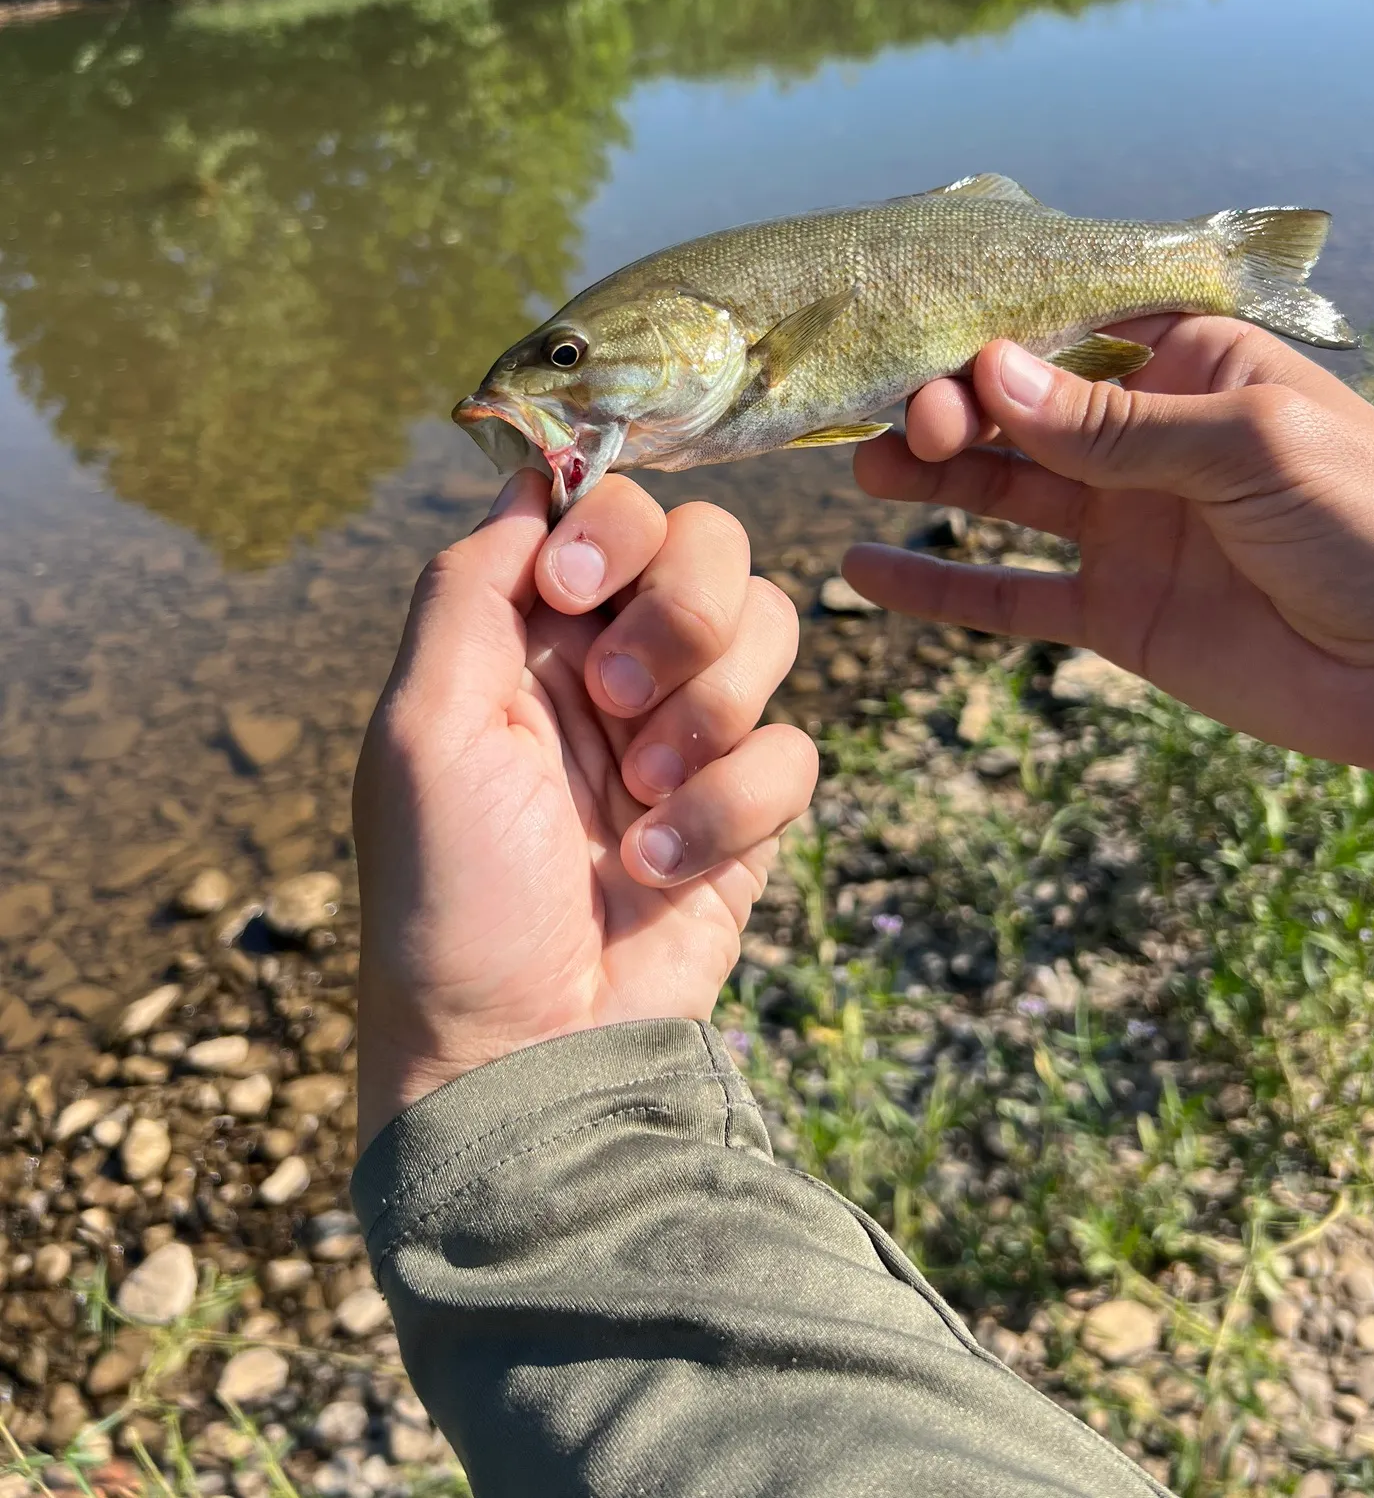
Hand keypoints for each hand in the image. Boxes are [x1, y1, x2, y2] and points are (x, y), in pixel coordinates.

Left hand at [352, 471, 814, 1146]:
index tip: (575, 595)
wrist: (526, 1052)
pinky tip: (664, 868)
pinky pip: (796, 751)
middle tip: (618, 700)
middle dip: (681, 615)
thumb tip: (531, 477)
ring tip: (642, 797)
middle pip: (713, 549)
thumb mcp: (422, 730)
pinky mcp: (748, 809)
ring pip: (771, 632)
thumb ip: (467, 587)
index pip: (612, 510)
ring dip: (709, 713)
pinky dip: (735, 807)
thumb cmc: (452, 895)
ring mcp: (688, 736)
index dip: (613, 530)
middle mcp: (615, 668)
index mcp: (530, 634)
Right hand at [845, 317, 1373, 780]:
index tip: (923, 358)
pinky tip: (865, 571)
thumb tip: (994, 374)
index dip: (988, 345)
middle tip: (898, 428)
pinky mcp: (1112, 614)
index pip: (1064, 339)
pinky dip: (939, 587)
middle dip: (950, 410)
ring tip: (860, 469)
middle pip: (1019, 413)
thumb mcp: (1251, 449)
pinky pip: (1009, 598)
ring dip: (931, 479)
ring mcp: (1123, 529)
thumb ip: (1117, 424)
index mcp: (1189, 368)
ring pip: (1002, 494)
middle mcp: (1144, 441)